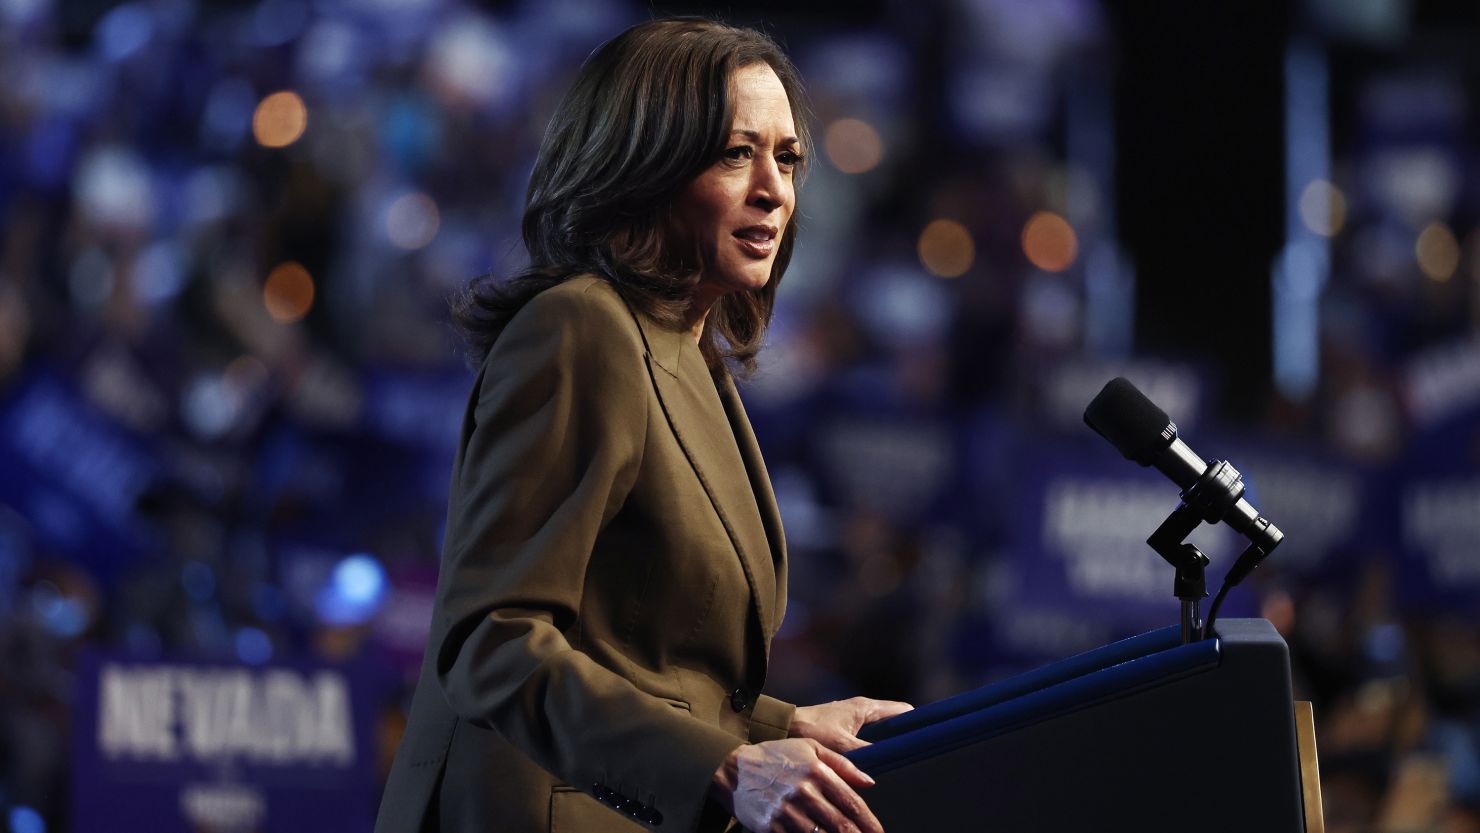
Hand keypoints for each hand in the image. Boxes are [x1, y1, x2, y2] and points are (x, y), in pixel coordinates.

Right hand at [711, 738, 881, 832]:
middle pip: (841, 825)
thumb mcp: (810, 748)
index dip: (869, 822)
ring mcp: (786, 812)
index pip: (851, 803)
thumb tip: (869, 781)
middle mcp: (803, 793)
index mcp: (816, 772)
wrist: (734, 769)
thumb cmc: (775, 757)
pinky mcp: (772, 827)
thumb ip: (842, 763)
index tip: (879, 832)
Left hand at [789, 697, 913, 753]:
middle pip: (895, 720)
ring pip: (883, 728)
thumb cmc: (811, 730)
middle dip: (906, 734)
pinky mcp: (847, 726)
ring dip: (891, 741)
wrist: (785, 727)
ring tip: (901, 758)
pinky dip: (878, 744)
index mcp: (866, 707)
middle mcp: (863, 708)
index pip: (903, 711)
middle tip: (917, 752)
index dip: (918, 722)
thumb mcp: (841, 745)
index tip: (929, 735)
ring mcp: (855, 716)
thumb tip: (887, 764)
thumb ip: (866, 754)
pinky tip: (877, 760)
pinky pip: (871, 734)